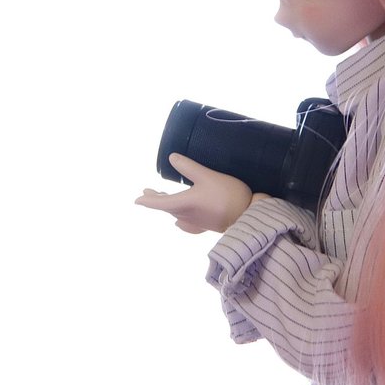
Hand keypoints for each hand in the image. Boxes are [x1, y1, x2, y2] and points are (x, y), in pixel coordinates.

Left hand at [135, 153, 261, 233]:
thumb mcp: (207, 176)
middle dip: (155, 199)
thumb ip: (189, 167)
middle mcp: (186, 215)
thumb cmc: (227, 195)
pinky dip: (180, 219)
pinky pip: (187, 224)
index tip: (136, 200)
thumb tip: (172, 157)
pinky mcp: (205, 226)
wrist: (248, 217)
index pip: (158, 203)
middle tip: (147, 192)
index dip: (147, 200)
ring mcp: (196, 223)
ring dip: (167, 206)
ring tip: (164, 198)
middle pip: (166, 208)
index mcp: (183, 203)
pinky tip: (180, 222)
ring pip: (175, 214)